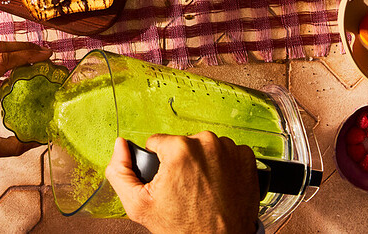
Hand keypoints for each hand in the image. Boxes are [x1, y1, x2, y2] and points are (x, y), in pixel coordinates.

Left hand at [0, 41, 52, 172]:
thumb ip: (14, 145)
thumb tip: (37, 140)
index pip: (2, 61)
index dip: (26, 55)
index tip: (45, 55)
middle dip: (20, 48)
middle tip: (41, 52)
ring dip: (10, 56)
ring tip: (30, 62)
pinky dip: (0, 71)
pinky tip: (12, 82)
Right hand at [105, 132, 259, 233]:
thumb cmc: (185, 228)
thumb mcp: (138, 205)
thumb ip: (120, 171)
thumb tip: (120, 145)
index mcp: (180, 148)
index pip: (158, 142)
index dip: (159, 162)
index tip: (168, 181)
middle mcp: (207, 143)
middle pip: (183, 143)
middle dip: (181, 162)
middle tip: (185, 189)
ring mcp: (230, 150)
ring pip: (205, 147)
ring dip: (203, 163)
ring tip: (203, 189)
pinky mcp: (247, 158)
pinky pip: (228, 153)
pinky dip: (223, 166)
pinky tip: (219, 185)